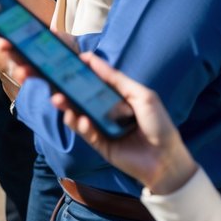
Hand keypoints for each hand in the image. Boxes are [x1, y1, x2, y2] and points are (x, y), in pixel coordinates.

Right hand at [49, 53, 197, 194]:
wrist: (167, 160)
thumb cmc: (159, 124)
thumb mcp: (142, 96)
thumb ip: (117, 79)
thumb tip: (93, 60)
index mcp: (119, 97)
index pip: (97, 81)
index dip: (85, 71)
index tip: (70, 60)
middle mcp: (108, 110)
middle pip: (83, 97)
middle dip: (68, 89)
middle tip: (54, 82)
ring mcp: (102, 127)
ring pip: (79, 114)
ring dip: (67, 106)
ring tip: (57, 100)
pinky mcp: (99, 144)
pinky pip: (85, 133)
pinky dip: (80, 125)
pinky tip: (82, 120)